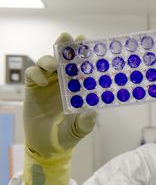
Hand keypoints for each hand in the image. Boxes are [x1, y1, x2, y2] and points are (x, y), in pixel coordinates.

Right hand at [23, 33, 96, 184]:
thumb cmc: (68, 135)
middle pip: (64, 59)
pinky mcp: (33, 89)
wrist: (47, 146)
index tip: (87, 42)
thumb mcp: (80, 129)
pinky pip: (32, 74)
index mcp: (79, 87)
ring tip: (53, 65)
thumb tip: (93, 113)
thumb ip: (87, 122)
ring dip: (50, 59)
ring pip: (47, 63)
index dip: (84, 54)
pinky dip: (36, 73)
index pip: (82, 67)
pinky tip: (41, 80)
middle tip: (69, 37)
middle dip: (66, 47)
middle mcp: (64, 82)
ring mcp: (48, 84)